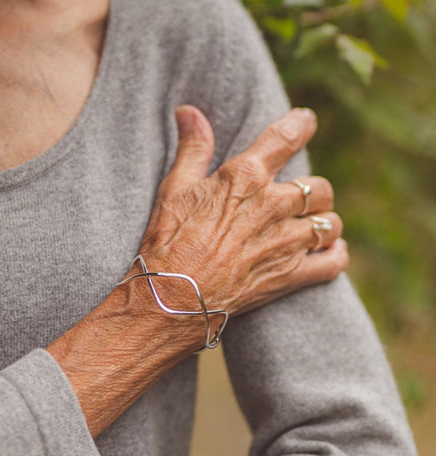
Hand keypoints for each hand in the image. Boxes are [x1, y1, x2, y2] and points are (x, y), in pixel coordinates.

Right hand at [139, 106, 347, 321]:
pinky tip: (327, 253)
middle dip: (312, 190)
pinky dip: (334, 256)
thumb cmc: (168, 242)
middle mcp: (273, 205)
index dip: (302, 124)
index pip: (288, 136)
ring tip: (312, 227)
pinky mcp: (291, 276)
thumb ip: (192, 148)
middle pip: (318, 187)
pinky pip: (333, 262)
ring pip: (329, 223)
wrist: (172, 298)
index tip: (307, 121)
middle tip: (300, 197)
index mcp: (245, 177)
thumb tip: (188, 110)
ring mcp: (286, 242)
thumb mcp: (174, 189)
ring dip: (323, 223)